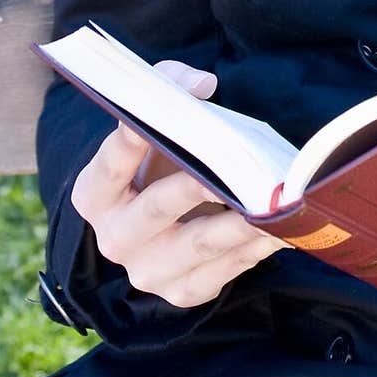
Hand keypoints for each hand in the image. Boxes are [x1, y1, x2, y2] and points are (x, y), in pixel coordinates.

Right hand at [70, 60, 286, 308]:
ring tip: (273, 203)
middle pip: (156, 210)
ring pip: (199, 246)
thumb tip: (202, 85)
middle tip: (231, 174)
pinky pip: (225, 270)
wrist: (166, 219)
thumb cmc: (160, 158)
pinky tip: (281, 227)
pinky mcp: (184, 292)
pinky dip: (256, 247)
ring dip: (239, 224)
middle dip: (193, 189)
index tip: (158, 120)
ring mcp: (148, 270)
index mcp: (95, 193)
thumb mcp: (154, 122)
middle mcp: (114, 238)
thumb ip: (169, 85)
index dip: (132, 139)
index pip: (111, 163)